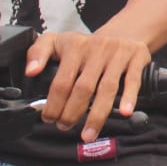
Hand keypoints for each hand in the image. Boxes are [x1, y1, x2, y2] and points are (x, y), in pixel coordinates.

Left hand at [25, 31, 151, 143]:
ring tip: (88, 134)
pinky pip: (132, 80)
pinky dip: (129, 97)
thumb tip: (30, 72)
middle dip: (72, 113)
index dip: (54, 104)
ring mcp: (117, 53)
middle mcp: (97, 48)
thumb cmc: (88, 45)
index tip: (49, 118)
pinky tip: (124, 112)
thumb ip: (37, 52)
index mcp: (75, 46)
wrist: (124, 31)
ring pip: (106, 88)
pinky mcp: (136, 57)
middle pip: (83, 87)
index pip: (62, 80)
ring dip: (96, 115)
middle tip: (65, 126)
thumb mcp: (58, 41)